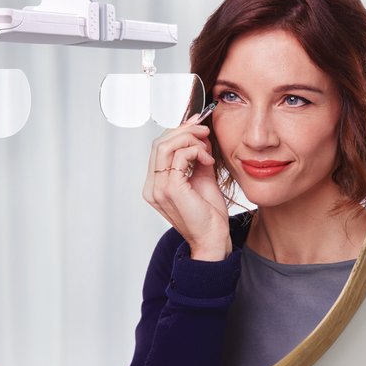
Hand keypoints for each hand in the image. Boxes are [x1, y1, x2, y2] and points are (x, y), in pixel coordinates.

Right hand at [143, 118, 230, 260]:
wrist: (214, 239)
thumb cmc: (208, 214)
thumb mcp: (201, 178)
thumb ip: (196, 158)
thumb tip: (199, 136)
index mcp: (155, 184)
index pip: (158, 148)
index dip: (176, 132)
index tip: (196, 126)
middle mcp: (152, 186)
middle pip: (159, 143)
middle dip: (183, 131)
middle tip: (204, 130)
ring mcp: (158, 188)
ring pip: (165, 145)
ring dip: (189, 139)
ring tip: (206, 145)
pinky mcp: (171, 189)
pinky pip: (179, 156)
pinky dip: (195, 151)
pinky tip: (207, 159)